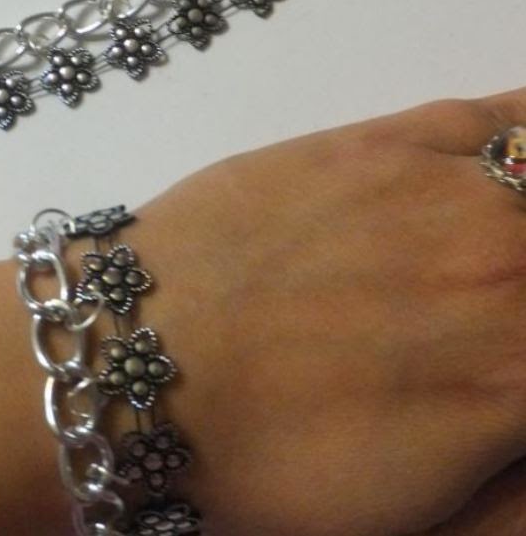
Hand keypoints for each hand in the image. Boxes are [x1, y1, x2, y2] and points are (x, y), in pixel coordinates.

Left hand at [121, 88, 525, 534]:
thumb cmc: (254, 464)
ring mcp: (441, 190)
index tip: (510, 348)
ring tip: (498, 241)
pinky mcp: (376, 144)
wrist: (128, 363)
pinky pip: (501, 117)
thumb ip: (505, 490)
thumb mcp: (405, 519)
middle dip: (524, 282)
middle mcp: (501, 265)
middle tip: (495, 306)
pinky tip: (522, 158)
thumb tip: (517, 432)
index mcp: (514, 374)